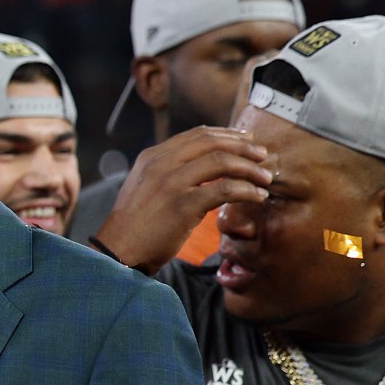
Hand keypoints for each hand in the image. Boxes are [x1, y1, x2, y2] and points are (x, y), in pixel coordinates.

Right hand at [92, 126, 270, 270]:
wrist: (119, 251)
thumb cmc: (136, 225)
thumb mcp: (146, 187)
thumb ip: (169, 172)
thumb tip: (204, 166)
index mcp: (153, 157)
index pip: (198, 134)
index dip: (227, 134)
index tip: (247, 140)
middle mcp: (161, 164)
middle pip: (212, 142)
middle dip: (244, 146)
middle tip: (263, 155)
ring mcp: (171, 183)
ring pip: (222, 162)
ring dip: (250, 168)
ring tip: (265, 178)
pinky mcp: (183, 205)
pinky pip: (224, 189)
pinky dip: (246, 190)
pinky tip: (256, 196)